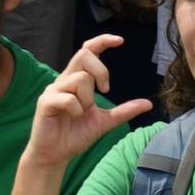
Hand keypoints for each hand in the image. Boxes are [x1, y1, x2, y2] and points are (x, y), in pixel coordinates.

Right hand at [24, 35, 150, 170]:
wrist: (56, 154)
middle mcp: (63, 80)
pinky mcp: (45, 103)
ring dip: (88, 99)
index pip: (86, 52)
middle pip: (83, 56)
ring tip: (82, 113)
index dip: (101, 42)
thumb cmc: (75, 135)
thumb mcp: (105, 122)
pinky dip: (77, 110)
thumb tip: (148, 103)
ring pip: (80, 79)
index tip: (120, 41)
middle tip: (106, 90)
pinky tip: (73, 118)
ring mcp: (53, 90)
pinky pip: (68, 98)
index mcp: (76, 81)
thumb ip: (124, 111)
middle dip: (101, 71)